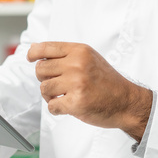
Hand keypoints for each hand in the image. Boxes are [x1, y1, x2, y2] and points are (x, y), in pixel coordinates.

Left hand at [27, 42, 151, 140]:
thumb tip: (36, 52)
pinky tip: (67, 106)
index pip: (46, 48)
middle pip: (41, 69)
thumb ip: (67, 55)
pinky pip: (52, 106)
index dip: (34, 54)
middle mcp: (77, 64)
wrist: (126, 102)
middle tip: (57, 84)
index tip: (31, 58)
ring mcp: (76, 83)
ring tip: (62, 96)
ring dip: (50, 95)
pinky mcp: (76, 103)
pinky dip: (56, 109)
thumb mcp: (90, 59)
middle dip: (45, 78)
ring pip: (44, 88)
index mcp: (80, 51)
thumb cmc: (107, 82)